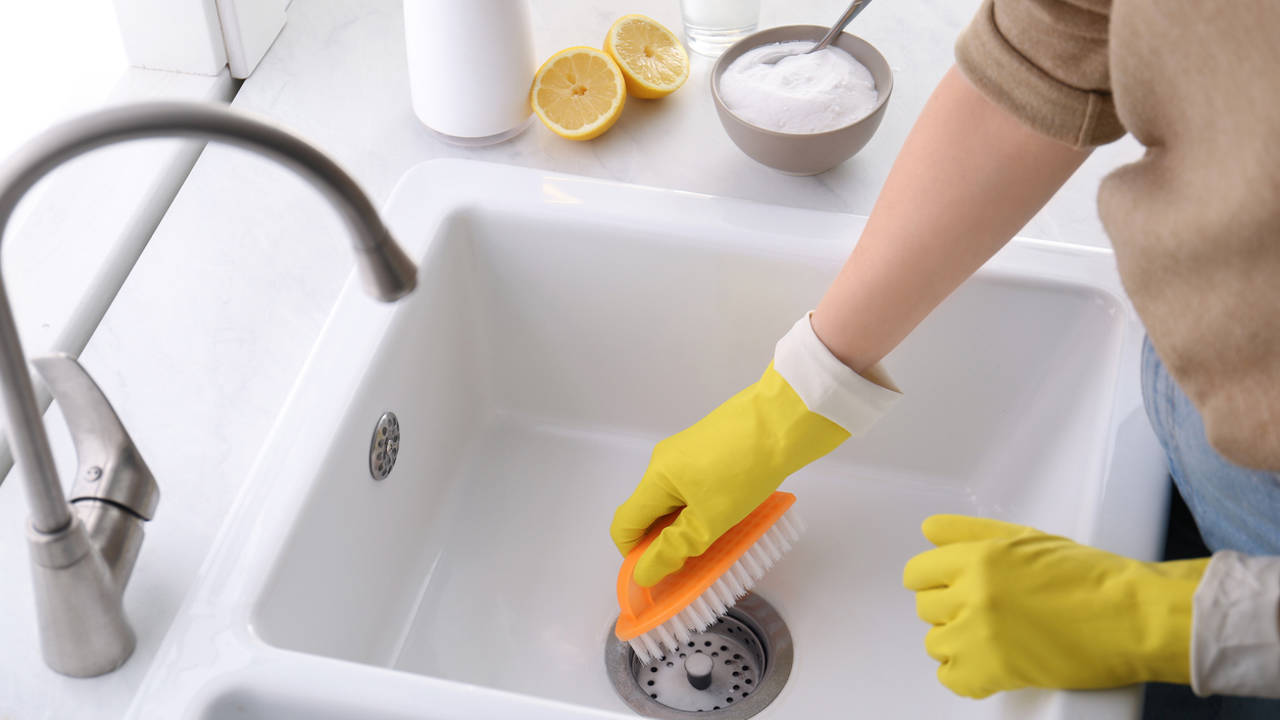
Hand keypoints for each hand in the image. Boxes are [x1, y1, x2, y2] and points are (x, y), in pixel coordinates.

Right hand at [610, 314, 900, 586]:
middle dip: (665, 543)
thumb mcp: (709, 518)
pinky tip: (733, 515)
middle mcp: (665, 462)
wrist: (787, 416)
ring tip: (721, 542)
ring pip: (676, 501)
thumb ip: (673, 548)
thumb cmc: (744, 469)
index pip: (624, 524)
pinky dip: (705, 507)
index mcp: (656, 478)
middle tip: (698, 564)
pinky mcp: (713, 448)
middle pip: (650, 513)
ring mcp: (689, 452)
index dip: (634, 555)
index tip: (663, 575)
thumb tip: (641, 572)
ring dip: (689, 526)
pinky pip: (696, 487)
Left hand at [903, 515, 1207, 697]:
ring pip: (935, 643)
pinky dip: (967, 675)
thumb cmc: (1090, 576)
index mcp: (978, 558)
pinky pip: (952, 679)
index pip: (918, 573)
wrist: (1132, 617)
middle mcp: (972, 594)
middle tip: (983, 611)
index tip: (949, 588)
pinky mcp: (996, 672)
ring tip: (990, 638)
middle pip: (925, 608)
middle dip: (949, 609)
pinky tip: (989, 664)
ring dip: (957, 642)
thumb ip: (971, 532)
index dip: (934, 580)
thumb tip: (930, 530)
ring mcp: (981, 635)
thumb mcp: (1027, 538)